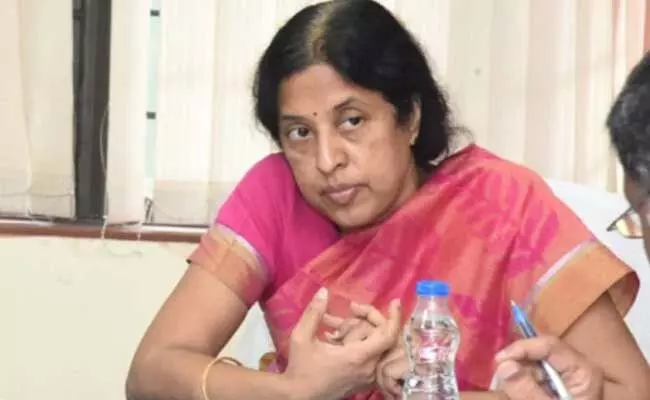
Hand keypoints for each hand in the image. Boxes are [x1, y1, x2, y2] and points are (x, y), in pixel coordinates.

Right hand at [283, 288, 400, 399]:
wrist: (298, 397)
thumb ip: (314, 313)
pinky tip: (336, 337)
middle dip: (368, 318)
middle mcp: (368, 368)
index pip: (387, 336)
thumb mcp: (301, 338)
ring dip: (361, 331)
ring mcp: (367, 377)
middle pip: (381, 336)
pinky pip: (370, 356)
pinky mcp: (363, 381)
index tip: (395, 302)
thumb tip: (324, 291)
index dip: (394, 317)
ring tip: (336, 326)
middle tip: (351, 309)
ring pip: (375, 345)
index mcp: (357, 357)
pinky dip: (359, 343)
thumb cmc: (300, 369)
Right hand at [494, 336, 603, 399]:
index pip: (550, 345)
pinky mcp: (550, 390)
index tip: (498, 360)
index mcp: (582, 372)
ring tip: (511, 394)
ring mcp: (562, 381)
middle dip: (517, 365)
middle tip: (499, 380)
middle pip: (538, 355)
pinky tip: (515, 395)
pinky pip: (529, 380)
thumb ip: (528, 390)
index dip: (523, 348)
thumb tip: (504, 365)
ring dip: (515, 378)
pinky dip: (518, 387)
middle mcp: (573, 370)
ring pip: (530, 367)